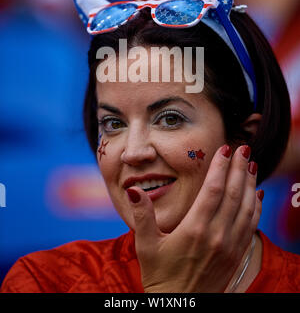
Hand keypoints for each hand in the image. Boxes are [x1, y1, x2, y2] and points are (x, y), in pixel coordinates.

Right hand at [126, 144, 262, 292]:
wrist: (179, 307)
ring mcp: (230, 246)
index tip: (225, 149)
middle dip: (240, 168)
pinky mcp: (236, 255)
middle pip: (234, 194)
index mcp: (195, 229)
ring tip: (252, 165)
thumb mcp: (146, 245)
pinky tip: (257, 194)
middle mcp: (217, 236)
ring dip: (250, 184)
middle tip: (244, 148)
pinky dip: (256, 207)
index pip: (213, 190)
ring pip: (246, 208)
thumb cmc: (160, 275)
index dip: (221, 167)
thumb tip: (134, 190)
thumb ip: (143, 215)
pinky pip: (252, 226)